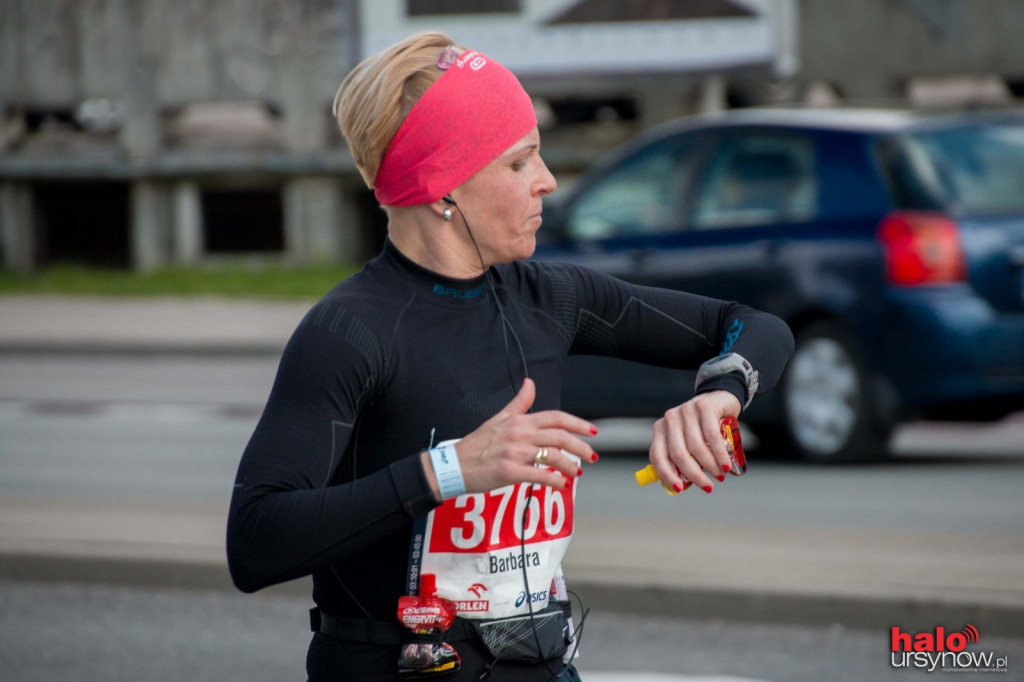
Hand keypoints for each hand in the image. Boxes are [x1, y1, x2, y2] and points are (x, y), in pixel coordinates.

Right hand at [422, 379, 598, 499]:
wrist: (455, 465)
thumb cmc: (478, 443)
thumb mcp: (499, 418)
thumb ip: (519, 402)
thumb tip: (530, 383)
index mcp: (519, 421)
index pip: (556, 418)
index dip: (577, 423)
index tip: (592, 431)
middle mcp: (520, 434)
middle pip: (559, 437)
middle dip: (580, 447)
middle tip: (592, 455)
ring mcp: (515, 453)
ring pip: (552, 457)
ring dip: (570, 465)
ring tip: (577, 472)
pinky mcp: (510, 472)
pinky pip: (539, 476)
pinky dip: (554, 481)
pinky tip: (561, 484)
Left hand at [648, 390, 740, 493]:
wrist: (720, 399)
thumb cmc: (702, 427)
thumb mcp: (687, 440)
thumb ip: (682, 458)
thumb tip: (681, 486)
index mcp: (660, 429)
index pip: (657, 456)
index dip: (666, 475)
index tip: (679, 489)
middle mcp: (670, 418)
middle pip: (678, 454)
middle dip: (694, 474)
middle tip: (707, 486)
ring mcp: (686, 410)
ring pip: (696, 447)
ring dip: (710, 466)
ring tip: (720, 475)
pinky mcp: (704, 407)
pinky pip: (712, 437)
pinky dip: (720, 455)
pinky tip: (726, 465)